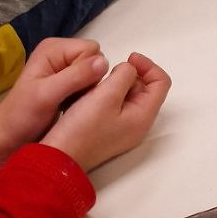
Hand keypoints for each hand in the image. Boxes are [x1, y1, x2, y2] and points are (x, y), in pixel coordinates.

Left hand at [0, 37, 107, 171]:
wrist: (7, 138)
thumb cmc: (22, 116)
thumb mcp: (47, 95)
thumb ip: (75, 77)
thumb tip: (104, 62)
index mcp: (55, 48)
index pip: (91, 50)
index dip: (89, 72)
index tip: (73, 92)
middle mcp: (62, 53)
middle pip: (95, 60)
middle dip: (89, 81)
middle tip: (71, 99)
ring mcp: (64, 67)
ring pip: (94, 73)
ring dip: (87, 90)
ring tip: (70, 104)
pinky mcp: (67, 81)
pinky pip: (89, 83)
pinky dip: (84, 95)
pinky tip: (71, 106)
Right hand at [41, 52, 170, 172]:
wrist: (56, 159)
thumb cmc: (82, 129)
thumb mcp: (107, 94)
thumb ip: (125, 75)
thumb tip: (129, 70)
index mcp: (143, 116)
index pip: (161, 82)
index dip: (148, 65)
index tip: (129, 58)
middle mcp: (137, 123)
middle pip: (146, 87)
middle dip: (130, 74)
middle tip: (109, 73)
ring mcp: (122, 127)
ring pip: (128, 94)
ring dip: (116, 83)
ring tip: (97, 83)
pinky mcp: (107, 129)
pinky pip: (114, 103)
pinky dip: (107, 93)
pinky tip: (90, 93)